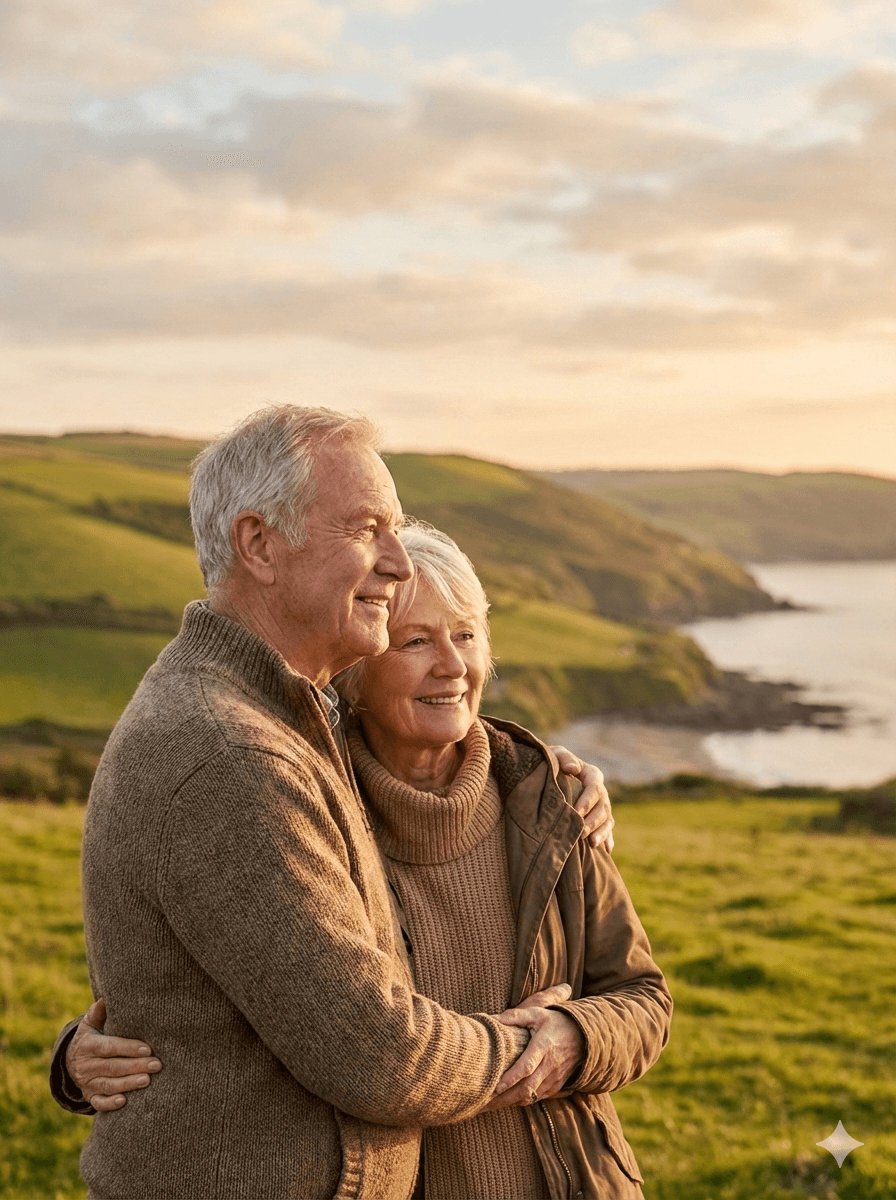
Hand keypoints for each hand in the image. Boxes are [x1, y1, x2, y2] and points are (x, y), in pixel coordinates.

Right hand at [66, 998, 161, 1111]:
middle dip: (136, 1066)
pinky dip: (110, 1104)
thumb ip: (99, 1011)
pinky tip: (124, 1101)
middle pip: (113, 1067)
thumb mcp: (90, 1023)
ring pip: (108, 1085)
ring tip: (147, 1081)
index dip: (128, 1048)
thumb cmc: (91, 1037)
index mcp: (88, 1045)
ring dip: (128, 1084)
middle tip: (157, 1065)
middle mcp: (85, 1065)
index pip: (109, 1047)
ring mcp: (86, 1083)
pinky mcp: (89, 1096)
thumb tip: (108, 995)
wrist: (71, 1061)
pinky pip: (98, 1103)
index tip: (148, 1049)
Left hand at [487, 990, 585, 1111]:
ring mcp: (554, 1077)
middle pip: (527, 1088)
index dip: (511, 1078)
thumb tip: (493, 1019)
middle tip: (485, 1103)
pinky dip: (523, 1101)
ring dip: (512, 1103)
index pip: (527, 1066)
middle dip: (505, 1098)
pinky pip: (539, 1098)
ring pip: (532, 1096)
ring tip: (491, 1106)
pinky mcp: (557, 1085)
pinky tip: (508, 1101)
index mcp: (543, 1046)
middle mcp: (550, 1064)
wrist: (583, 1035)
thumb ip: (516, 1016)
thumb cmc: (555, 1022)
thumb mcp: (537, 1014)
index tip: (495, 1087)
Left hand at [550, 746, 614, 851]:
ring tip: (591, 843)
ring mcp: (601, 805)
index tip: (576, 812)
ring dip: (601, 832)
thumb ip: (564, 758)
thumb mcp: (556, 755)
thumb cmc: (552, 762)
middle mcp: (600, 791)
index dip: (587, 801)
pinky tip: (606, 850)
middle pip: (603, 807)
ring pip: (607, 820)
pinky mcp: (598, 818)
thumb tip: (573, 768)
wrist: (550, 772)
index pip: (594, 788)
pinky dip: (607, 839)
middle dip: (593, 821)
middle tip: (581, 832)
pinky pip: (607, 829)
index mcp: (591, 774)